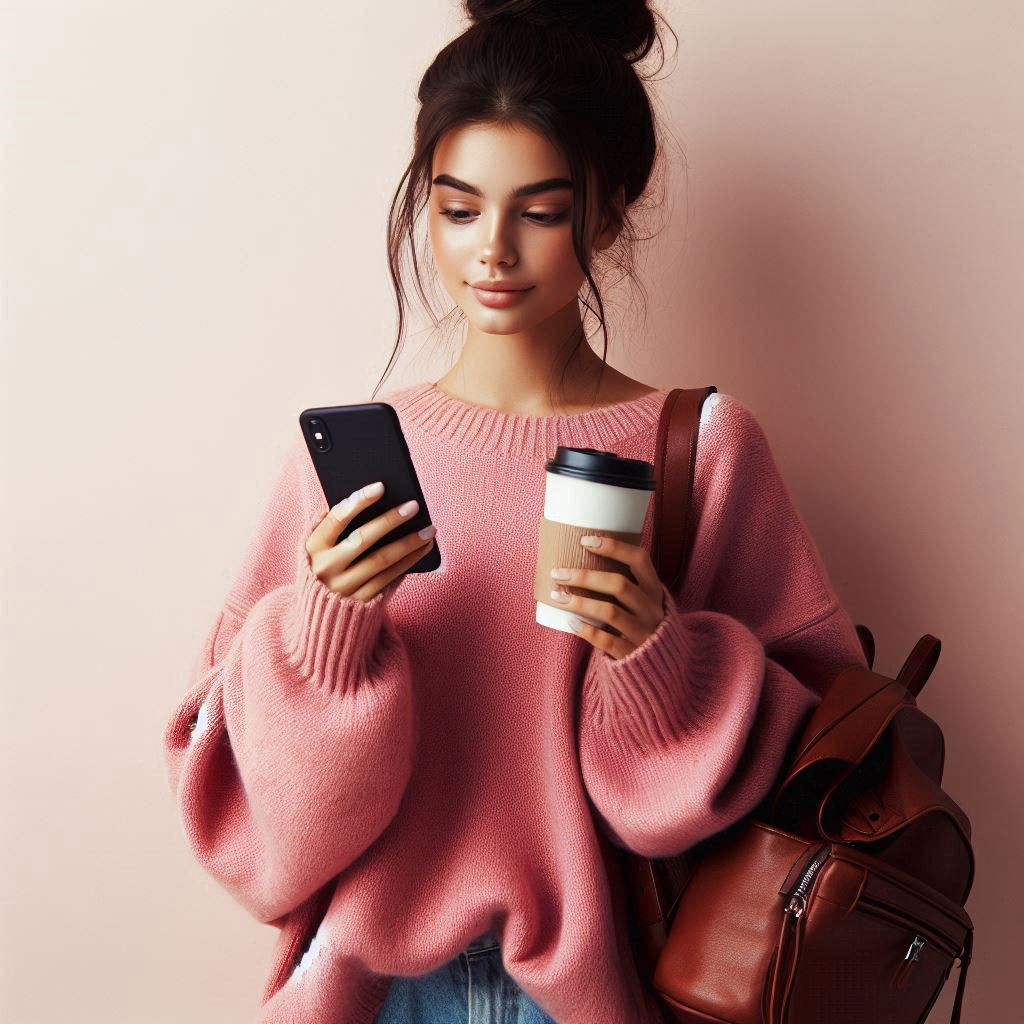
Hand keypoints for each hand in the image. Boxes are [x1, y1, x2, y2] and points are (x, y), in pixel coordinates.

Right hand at [305, 482, 435, 602]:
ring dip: (409, 542)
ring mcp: (343, 587)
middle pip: (362, 539)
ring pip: (381, 560)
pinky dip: (409, 562)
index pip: (336, 519)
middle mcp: (326, 567)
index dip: (358, 502)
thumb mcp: (323, 547)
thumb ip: (340, 526)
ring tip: (429, 530)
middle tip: (414, 505)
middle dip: (390, 520)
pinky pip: (389, 578)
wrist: (323, 615)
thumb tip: (376, 498)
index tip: (380, 486)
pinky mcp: (361, 602)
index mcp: (314, 547)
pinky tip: (423, 549)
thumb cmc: (328, 565)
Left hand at [548, 534, 668, 659]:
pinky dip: (587, 630)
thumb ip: (625, 585)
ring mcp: (643, 632)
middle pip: (619, 585)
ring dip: (579, 602)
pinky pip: (607, 640)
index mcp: (654, 590)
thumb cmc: (643, 624)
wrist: (664, 666)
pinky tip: (570, 622)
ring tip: (556, 596)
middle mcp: (651, 609)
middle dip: (585, 576)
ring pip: (610, 612)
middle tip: (557, 573)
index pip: (639, 559)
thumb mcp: (644, 602)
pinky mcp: (632, 653)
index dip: (614, 547)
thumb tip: (581, 560)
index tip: (585, 540)